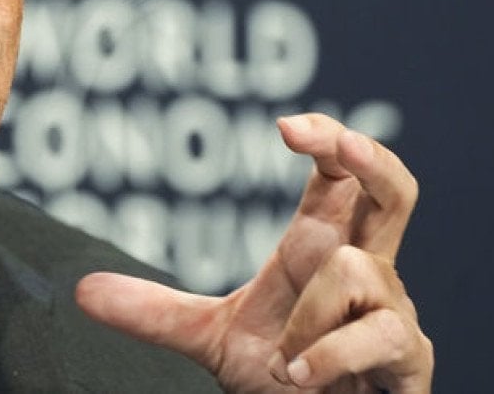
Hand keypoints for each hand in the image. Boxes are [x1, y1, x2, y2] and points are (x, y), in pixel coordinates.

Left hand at [75, 113, 432, 391]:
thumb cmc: (287, 382)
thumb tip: (82, 290)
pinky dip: (328, 356)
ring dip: (306, 318)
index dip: (326, 142)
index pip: (339, 178)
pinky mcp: (411, 359)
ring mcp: (395, 313)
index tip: (286, 126)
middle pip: (394, 191)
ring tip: (285, 363)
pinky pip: (378, 334)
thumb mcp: (215, 342)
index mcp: (327, 252)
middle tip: (336, 144)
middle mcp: (370, 272)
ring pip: (354, 272)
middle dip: (369, 159)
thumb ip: (156, 314)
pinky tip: (299, 377)